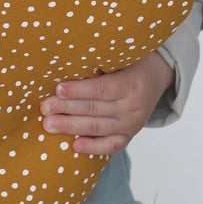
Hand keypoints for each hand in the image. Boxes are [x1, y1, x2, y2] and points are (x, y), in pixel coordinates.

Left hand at [39, 51, 174, 155]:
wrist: (158, 76)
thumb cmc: (132, 61)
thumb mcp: (122, 56)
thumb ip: (100, 62)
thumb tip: (67, 62)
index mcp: (131, 84)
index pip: (102, 89)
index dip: (79, 90)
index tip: (57, 89)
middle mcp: (133, 107)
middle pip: (95, 109)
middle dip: (67, 109)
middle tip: (44, 108)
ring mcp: (132, 124)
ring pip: (98, 128)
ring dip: (71, 127)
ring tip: (49, 125)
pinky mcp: (129, 135)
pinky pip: (111, 146)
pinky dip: (93, 148)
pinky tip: (75, 146)